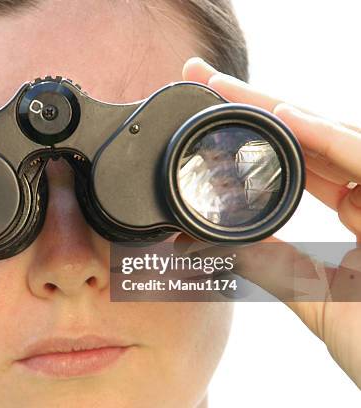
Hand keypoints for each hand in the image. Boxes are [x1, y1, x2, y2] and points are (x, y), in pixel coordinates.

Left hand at [181, 57, 360, 387]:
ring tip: (224, 87)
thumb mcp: (315, 297)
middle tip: (205, 80)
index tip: (212, 116)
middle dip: (256, 104)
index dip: (258, 135)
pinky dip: (325, 135)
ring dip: (276, 107)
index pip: (303, 159)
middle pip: (310, 136)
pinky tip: (283, 114)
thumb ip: (273, 265)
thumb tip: (214, 243)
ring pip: (333, 134)